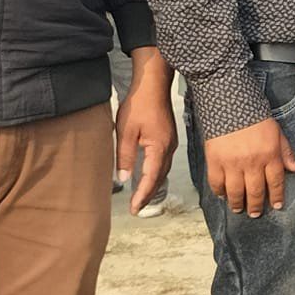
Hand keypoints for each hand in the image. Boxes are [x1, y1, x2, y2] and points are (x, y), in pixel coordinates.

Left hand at [115, 47, 178, 213]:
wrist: (153, 84)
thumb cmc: (139, 105)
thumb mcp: (125, 131)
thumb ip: (125, 156)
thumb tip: (124, 178)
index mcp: (159, 149)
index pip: (151, 179)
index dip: (142, 196)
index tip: (134, 209)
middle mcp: (168, 149)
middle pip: (160, 178)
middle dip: (149, 194)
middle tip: (137, 208)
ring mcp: (171, 143)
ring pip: (163, 170)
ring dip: (153, 184)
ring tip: (142, 196)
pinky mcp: (168, 138)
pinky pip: (164, 161)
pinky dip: (156, 173)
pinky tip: (148, 175)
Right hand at [203, 117, 294, 217]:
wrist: (230, 104)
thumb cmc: (256, 119)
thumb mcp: (277, 133)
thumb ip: (286, 153)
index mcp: (269, 155)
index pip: (275, 182)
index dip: (276, 196)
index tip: (276, 205)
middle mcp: (252, 162)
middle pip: (255, 191)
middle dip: (256, 206)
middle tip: (255, 213)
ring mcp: (232, 163)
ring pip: (236, 191)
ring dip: (238, 203)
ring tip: (239, 209)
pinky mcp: (215, 161)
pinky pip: (217, 183)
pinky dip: (219, 192)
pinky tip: (223, 195)